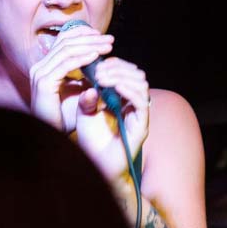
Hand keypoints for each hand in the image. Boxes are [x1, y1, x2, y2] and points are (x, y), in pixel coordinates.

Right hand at [28, 24, 112, 131]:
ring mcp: (40, 74)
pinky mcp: (44, 83)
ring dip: (90, 45)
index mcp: (45, 66)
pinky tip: (97, 56)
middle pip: (65, 42)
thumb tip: (100, 63)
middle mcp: (39, 67)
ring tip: (108, 46)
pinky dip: (83, 58)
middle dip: (90, 38)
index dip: (83, 34)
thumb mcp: (77, 92)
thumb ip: (84, 77)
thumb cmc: (64, 117)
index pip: (63, 41)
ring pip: (66, 49)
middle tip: (110, 39)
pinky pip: (66, 64)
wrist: (52, 136)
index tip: (102, 36)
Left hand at [75, 57, 149, 180]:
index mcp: (123, 99)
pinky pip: (141, 103)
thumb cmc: (91, 140)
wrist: (95, 164)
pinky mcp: (141, 126)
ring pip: (141, 85)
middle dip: (118, 68)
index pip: (127, 73)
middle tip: (99, 70)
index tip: (98, 63)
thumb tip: (89, 80)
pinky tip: (113, 87)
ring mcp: (139, 115)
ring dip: (122, 77)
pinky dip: (128, 90)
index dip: (115, 65)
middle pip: (137, 75)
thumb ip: (87, 96)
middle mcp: (134, 105)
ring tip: (103, 77)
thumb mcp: (84, 113)